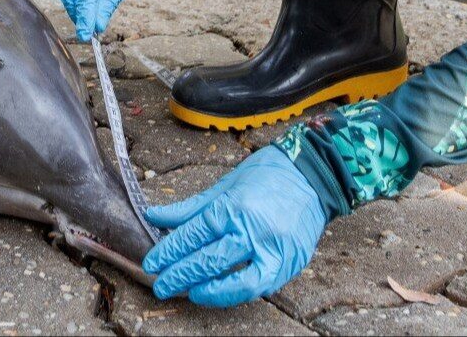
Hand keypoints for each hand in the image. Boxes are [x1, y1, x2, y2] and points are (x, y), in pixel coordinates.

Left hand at [143, 147, 325, 306]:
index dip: (170, 251)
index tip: (153, 262)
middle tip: (161, 284)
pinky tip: (217, 291)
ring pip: (235, 281)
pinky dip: (236, 292)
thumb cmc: (268, 174)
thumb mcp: (225, 184)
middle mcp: (253, 230)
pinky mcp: (289, 263)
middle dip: (180, 275)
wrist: (314, 175)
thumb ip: (190, 207)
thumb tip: (155, 216)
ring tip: (188, 292)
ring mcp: (274, 249)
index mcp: (234, 206)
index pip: (193, 235)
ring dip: (207, 291)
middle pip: (209, 260)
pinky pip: (259, 285)